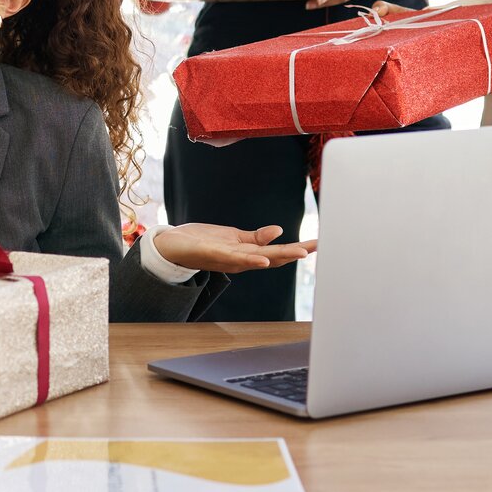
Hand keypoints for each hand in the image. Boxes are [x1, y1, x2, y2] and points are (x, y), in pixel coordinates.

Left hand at [152, 223, 316, 273]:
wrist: (171, 246)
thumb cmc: (201, 242)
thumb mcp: (233, 237)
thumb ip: (256, 237)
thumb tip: (279, 231)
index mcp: (247, 254)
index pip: (277, 251)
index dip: (298, 248)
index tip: (319, 243)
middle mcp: (240, 259)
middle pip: (273, 257)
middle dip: (295, 252)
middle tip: (318, 247)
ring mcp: (227, 258)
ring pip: (258, 259)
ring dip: (279, 257)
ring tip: (299, 253)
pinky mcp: (212, 253)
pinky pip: (233, 258)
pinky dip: (249, 260)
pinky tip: (263, 260)